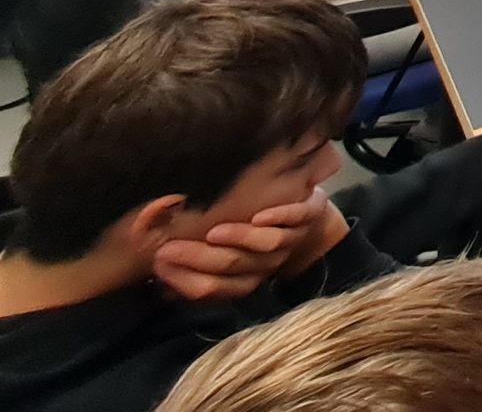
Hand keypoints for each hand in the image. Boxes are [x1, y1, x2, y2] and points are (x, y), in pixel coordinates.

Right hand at [153, 190, 346, 300]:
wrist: (307, 217)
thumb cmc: (252, 235)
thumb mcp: (221, 252)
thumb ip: (191, 263)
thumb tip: (151, 266)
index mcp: (244, 279)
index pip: (211, 289)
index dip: (184, 279)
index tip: (158, 262)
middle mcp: (266, 264)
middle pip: (233, 267)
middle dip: (198, 258)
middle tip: (168, 247)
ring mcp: (290, 240)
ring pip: (265, 245)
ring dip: (238, 239)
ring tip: (213, 231)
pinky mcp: (309, 214)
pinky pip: (296, 218)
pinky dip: (279, 217)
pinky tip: (259, 214)